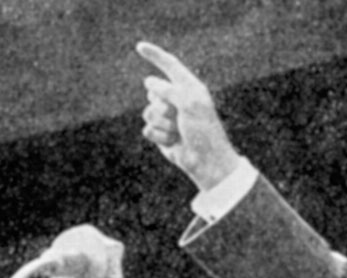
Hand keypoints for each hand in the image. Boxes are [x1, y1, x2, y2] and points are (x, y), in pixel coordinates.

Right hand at [136, 41, 241, 190]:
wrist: (206, 161)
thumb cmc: (204, 132)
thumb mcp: (189, 104)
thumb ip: (169, 89)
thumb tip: (149, 83)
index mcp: (189, 88)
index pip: (170, 66)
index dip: (155, 55)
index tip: (140, 47)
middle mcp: (177, 99)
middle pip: (153, 91)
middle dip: (164, 106)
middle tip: (182, 119)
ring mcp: (168, 116)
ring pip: (148, 112)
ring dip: (163, 124)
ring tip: (179, 132)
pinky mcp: (161, 133)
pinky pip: (147, 129)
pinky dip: (160, 137)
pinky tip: (174, 142)